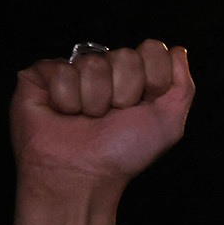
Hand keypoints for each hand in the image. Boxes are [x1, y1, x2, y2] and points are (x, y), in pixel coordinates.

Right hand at [11, 40, 193, 224]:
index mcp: (137, 77)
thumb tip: (177, 50)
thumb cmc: (123, 153)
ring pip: (93, 64)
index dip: (152, 80)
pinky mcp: (40, 74)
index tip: (142, 108)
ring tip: (87, 119)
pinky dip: (67, 100)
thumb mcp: (169, 123)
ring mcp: (73, 70)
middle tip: (111, 117)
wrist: (84, 175)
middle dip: (124, 93)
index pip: (152, 49)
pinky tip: (64, 114)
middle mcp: (106, 70)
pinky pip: (62, 70)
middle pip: (125, 54)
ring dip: (95, 101)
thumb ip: (182, 85)